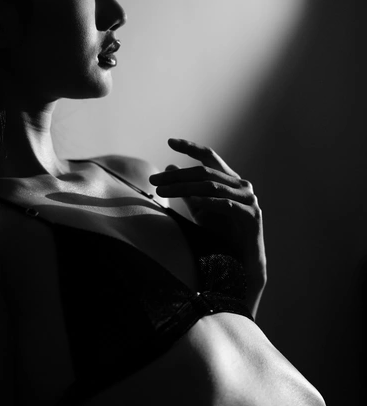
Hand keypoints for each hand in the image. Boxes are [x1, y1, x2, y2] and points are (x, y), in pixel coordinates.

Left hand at [149, 138, 266, 312]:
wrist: (242, 263)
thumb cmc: (222, 234)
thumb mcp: (200, 208)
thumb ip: (187, 189)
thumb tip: (170, 166)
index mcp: (230, 180)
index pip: (209, 157)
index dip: (191, 147)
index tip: (170, 141)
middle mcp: (241, 186)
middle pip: (205, 172)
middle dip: (177, 175)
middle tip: (154, 180)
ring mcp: (249, 200)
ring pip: (212, 186)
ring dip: (185, 188)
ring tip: (163, 191)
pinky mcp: (252, 216)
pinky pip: (227, 205)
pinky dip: (208, 201)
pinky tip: (193, 201)